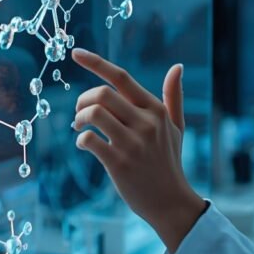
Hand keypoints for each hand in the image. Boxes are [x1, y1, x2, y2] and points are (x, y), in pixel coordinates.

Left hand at [70, 48, 205, 253]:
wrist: (170, 201)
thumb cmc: (169, 162)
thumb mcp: (176, 127)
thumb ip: (174, 97)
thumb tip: (178, 67)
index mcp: (156, 110)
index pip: (122, 77)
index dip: (96, 62)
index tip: (76, 52)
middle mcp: (146, 123)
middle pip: (103, 94)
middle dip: (83, 99)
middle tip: (81, 113)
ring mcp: (133, 143)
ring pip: (94, 114)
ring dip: (80, 118)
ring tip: (81, 127)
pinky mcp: (119, 163)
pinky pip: (89, 140)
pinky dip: (80, 139)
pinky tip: (84, 145)